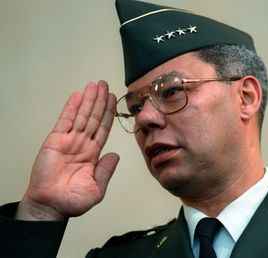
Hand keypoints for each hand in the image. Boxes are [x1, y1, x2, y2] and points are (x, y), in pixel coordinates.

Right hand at [16, 81, 118, 220]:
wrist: (51, 206)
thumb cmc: (72, 201)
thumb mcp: (97, 188)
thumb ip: (106, 170)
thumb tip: (115, 155)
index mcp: (93, 154)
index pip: (103, 128)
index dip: (109, 113)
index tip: (113, 99)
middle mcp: (82, 144)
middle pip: (94, 118)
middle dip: (100, 101)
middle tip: (105, 85)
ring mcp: (69, 141)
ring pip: (81, 116)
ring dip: (88, 100)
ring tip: (94, 85)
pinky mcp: (55, 141)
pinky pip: (65, 121)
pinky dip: (71, 108)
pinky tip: (77, 96)